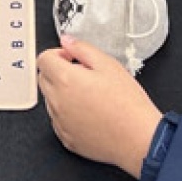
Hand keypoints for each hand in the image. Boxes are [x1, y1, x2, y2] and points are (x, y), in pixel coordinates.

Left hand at [37, 37, 163, 177]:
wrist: (138, 138)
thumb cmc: (128, 104)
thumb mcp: (108, 65)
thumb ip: (82, 48)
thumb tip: (67, 42)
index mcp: (65, 80)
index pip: (43, 59)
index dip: (58, 54)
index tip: (72, 58)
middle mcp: (57, 102)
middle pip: (43, 79)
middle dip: (58, 72)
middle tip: (83, 75)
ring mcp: (60, 122)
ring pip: (51, 100)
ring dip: (63, 94)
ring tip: (91, 96)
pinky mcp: (66, 138)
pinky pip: (59, 120)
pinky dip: (69, 114)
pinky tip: (91, 113)